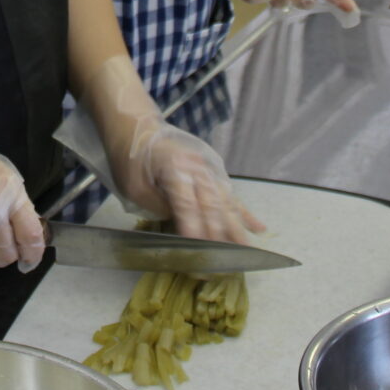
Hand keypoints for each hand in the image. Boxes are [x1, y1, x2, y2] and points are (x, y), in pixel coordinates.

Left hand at [66, 57, 264, 243]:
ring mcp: (209, 168)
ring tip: (247, 251)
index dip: (194, 229)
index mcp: (174, 168)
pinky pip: (231, 195)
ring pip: (226, 202)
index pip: (187, 204)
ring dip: (237, 228)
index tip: (200, 252)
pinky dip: (244, 213)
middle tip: (223, 262)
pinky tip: (259, 229)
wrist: (137, 127)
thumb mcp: (134, 186)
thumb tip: (183, 226)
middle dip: (218, 235)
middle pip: (212, 205)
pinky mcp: (213, 171)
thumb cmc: (130, 159)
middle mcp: (197, 167)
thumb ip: (160, 205)